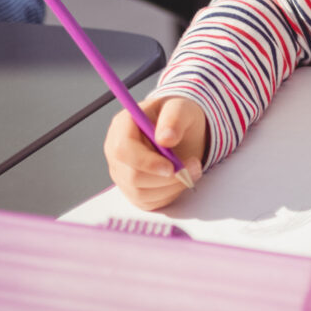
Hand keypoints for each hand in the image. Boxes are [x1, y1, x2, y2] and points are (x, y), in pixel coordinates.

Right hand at [104, 96, 208, 210]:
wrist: (182, 133)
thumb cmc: (178, 118)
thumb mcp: (182, 108)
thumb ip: (174, 117)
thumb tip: (165, 138)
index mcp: (122, 126)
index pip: (123, 150)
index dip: (146, 162)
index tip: (171, 167)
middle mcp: (116, 152)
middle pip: (132, 176)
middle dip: (167, 177)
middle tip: (194, 166)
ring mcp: (122, 173)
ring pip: (141, 193)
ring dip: (172, 186)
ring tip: (192, 170)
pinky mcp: (132, 190)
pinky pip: (148, 202)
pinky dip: (169, 194)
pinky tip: (180, 179)